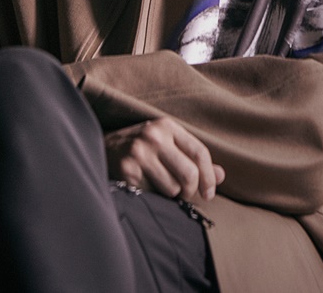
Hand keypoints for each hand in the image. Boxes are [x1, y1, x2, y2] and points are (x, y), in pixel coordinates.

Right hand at [104, 116, 224, 201]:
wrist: (101, 148)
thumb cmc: (140, 148)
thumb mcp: (166, 145)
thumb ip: (193, 158)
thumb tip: (221, 176)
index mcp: (166, 126)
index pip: (199, 152)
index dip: (208, 177)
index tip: (209, 193)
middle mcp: (154, 136)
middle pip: (189, 175)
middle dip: (190, 191)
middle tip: (183, 194)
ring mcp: (139, 152)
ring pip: (172, 188)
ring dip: (169, 194)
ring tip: (157, 185)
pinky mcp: (127, 170)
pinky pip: (153, 195)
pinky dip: (152, 196)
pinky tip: (142, 186)